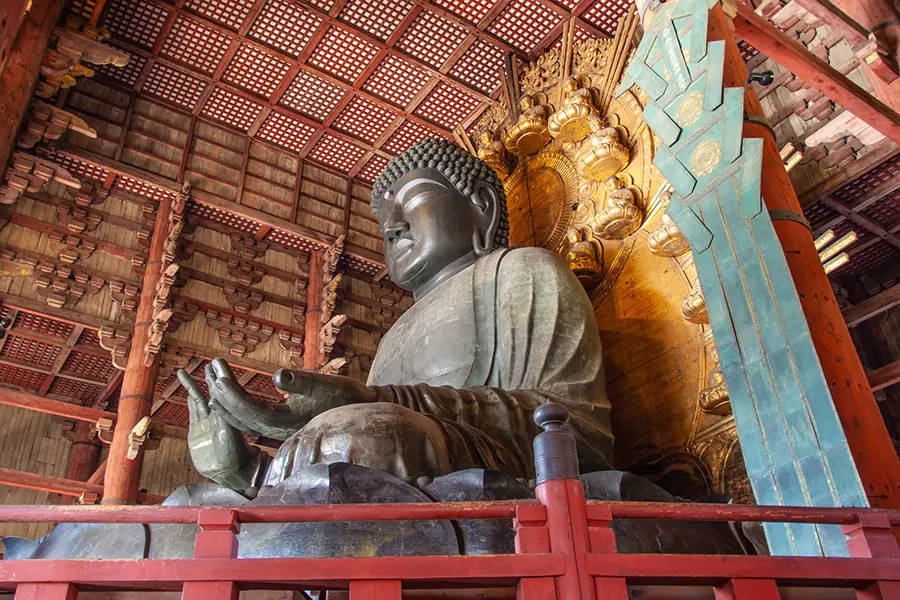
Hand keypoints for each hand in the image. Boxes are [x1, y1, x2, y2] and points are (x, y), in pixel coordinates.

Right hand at [178, 368, 257, 488]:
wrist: (225, 472)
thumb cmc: (234, 458)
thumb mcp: (231, 442)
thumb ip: (225, 430)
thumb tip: (221, 418)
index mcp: (227, 415)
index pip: (223, 392)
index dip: (221, 378)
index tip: (217, 364)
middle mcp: (217, 416)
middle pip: (212, 391)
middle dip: (209, 377)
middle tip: (208, 362)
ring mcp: (206, 422)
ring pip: (198, 398)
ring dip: (194, 385)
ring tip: (185, 372)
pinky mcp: (196, 430)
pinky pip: (193, 411)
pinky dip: (190, 400)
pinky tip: (188, 392)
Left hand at [200, 359, 374, 440]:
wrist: (361, 408)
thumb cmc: (345, 395)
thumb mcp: (326, 383)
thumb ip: (302, 381)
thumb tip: (278, 375)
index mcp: (287, 422)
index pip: (251, 410)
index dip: (233, 394)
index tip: (218, 376)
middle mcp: (278, 429)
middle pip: (242, 415)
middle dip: (224, 393)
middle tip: (209, 370)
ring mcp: (278, 428)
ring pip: (244, 417)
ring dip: (227, 398)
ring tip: (213, 377)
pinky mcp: (280, 423)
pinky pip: (251, 415)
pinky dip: (237, 402)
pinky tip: (228, 391)